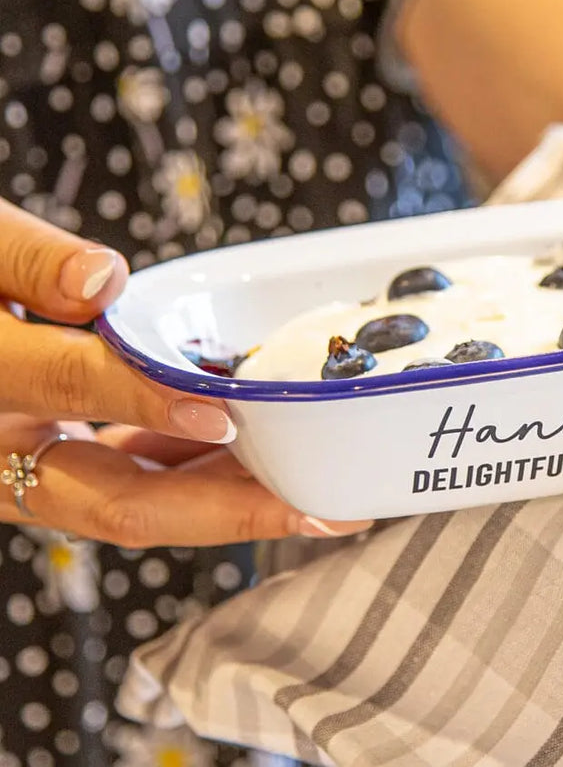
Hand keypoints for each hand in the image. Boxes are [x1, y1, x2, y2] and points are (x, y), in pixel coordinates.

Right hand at [0, 199, 369, 542]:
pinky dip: (190, 469)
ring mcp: (24, 476)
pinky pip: (128, 479)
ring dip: (225, 501)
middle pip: (118, 503)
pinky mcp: (49, 468)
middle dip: (229, 512)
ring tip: (313, 491)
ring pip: (133, 504)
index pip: (66, 384)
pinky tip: (248, 448)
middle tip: (323, 511)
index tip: (224, 406)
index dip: (146, 396)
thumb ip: (27, 260)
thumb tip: (106, 279)